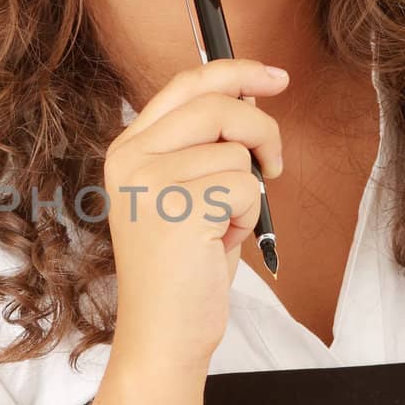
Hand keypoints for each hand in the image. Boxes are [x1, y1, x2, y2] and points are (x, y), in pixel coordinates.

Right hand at [104, 56, 287, 372]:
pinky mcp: (178, 208)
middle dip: (262, 131)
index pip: (185, 85)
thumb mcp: (187, 192)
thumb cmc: (183, 267)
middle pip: (218, 105)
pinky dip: (248, 216)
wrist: (163, 332)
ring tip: (222, 225)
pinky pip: (246, 186)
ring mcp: (150, 182)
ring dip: (248, 191)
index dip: (236, 72)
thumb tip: (250, 95)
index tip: (276, 77)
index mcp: (128, 149)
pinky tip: (221, 241)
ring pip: (237, 152)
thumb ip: (206, 144)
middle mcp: (131, 159)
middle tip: (273, 166)